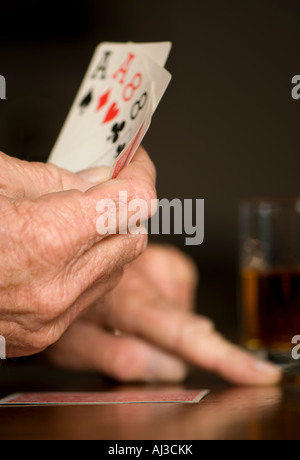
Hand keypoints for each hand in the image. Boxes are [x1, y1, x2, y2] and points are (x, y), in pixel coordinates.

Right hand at [0, 147, 155, 356]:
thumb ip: (58, 179)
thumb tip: (99, 177)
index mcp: (45, 240)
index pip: (134, 201)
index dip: (139, 173)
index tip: (134, 163)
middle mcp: (54, 289)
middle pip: (132, 238)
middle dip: (124, 208)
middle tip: (104, 188)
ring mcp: (49, 319)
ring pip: (116, 270)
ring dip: (108, 241)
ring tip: (75, 221)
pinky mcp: (41, 336)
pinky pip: (90, 296)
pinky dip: (88, 269)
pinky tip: (61, 254)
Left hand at [46, 245, 281, 385]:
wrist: (57, 257)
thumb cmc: (56, 303)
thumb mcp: (69, 343)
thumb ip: (117, 356)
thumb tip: (170, 369)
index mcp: (122, 297)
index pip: (180, 332)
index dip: (221, 356)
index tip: (257, 374)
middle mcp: (146, 271)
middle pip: (186, 323)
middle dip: (168, 344)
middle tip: (126, 335)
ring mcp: (158, 259)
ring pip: (184, 310)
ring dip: (165, 325)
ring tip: (132, 318)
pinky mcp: (165, 257)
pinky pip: (182, 292)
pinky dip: (168, 306)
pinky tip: (145, 302)